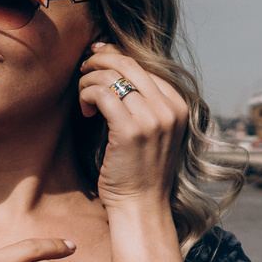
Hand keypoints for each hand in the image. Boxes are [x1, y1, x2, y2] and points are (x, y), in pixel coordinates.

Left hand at [79, 44, 188, 211]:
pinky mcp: (131, 130)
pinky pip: (102, 93)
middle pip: (128, 63)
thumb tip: (115, 65)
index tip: (97, 60)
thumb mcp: (154, 130)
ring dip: (88, 81)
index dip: (115, 57)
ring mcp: (153, 119)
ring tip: (83, 97)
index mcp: (178, 105)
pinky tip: (85, 110)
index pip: (143, 66)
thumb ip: (144, 101)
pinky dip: (87, 94)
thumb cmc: (141, 168)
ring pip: (111, 76)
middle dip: (99, 59)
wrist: (142, 204)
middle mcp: (170, 108)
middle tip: (83, 68)